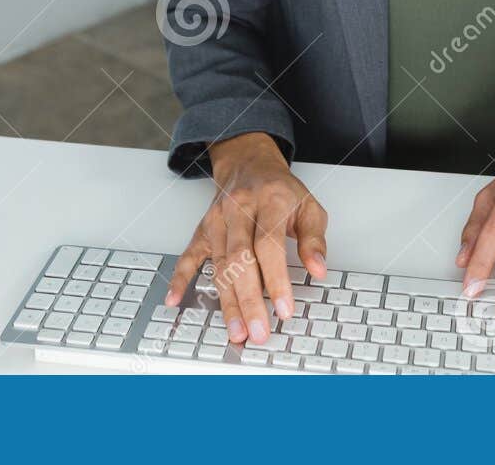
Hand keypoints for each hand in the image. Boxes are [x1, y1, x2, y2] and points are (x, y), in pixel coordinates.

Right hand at [163, 131, 327, 344]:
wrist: (248, 163)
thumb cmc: (280, 190)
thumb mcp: (309, 206)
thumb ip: (314, 239)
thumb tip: (318, 270)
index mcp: (270, 200)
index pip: (269, 244)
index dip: (276, 279)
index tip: (284, 309)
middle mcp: (239, 209)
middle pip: (241, 258)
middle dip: (249, 300)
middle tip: (258, 332)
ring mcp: (217, 219)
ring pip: (219, 264)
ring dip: (227, 301)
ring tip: (236, 330)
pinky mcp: (203, 228)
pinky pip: (189, 255)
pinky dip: (181, 278)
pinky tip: (176, 300)